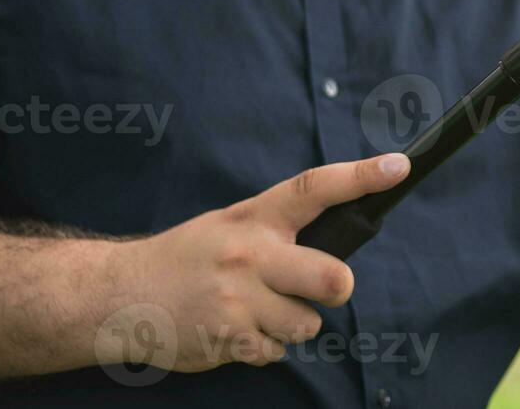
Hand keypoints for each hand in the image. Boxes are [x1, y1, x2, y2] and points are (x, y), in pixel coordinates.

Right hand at [104, 153, 410, 370]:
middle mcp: (250, 253)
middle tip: (321, 288)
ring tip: (255, 310)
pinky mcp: (228, 337)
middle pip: (333, 277)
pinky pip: (275, 352)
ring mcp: (239, 298)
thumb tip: (335, 243)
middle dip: (336, 289)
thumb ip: (277, 230)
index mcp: (255, 217)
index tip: (397, 167)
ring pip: (306, 324)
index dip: (361, 176)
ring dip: (290, 325)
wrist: (122, 294)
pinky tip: (233, 329)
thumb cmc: (189, 258)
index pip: (315, 188)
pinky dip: (262, 347)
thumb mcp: (230, 225)